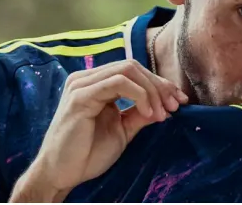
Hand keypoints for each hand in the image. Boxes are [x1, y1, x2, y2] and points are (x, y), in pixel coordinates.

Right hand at [10, 60, 187, 201]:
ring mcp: (82, 84)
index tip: (180, 101)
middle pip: (133, 67)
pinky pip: (118, 83)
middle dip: (159, 86)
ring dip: (152, 91)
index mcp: (95, 84)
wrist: (62, 174)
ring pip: (128, 70)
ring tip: (163, 113)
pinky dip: (139, 95)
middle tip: (175, 106)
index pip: (133, 72)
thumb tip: (166, 104)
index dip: (159, 84)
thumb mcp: (122, 130)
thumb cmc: (87, 154)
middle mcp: (86, 78)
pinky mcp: (80, 96)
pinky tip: (149, 113)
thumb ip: (140, 114)